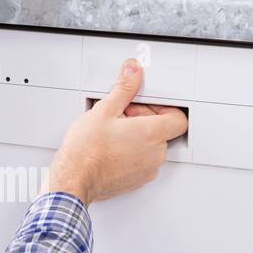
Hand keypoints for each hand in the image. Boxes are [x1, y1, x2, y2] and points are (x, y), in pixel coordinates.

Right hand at [40, 60, 188, 205]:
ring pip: (152, 147)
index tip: (145, 105)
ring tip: (114, 133)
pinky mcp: (137, 181)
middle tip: (121, 116)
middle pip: (162, 131)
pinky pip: (142, 163)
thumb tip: (133, 71)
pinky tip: (112, 148)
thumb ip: (124, 88)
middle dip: (144, 120)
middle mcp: (155, 154)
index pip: (178, 118)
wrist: (74, 180)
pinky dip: (132, 154)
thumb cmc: (86, 150)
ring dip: (137, 137)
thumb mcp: (104, 109)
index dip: (163, 108)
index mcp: (151, 134)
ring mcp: (147, 170)